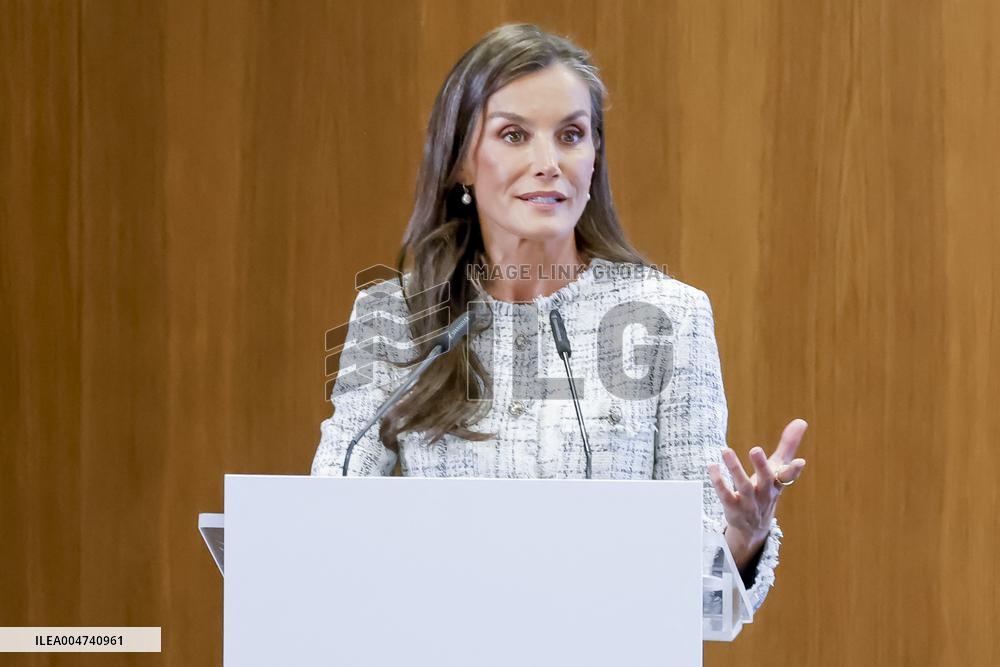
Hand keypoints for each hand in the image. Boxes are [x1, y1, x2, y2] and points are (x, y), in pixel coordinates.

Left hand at [708, 419, 808, 565]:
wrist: (754, 527)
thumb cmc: (766, 489)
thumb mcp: (777, 468)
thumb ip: (787, 446)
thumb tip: (801, 421)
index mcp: (777, 483)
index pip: (787, 476)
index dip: (794, 470)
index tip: (800, 462)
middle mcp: (765, 493)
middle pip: (765, 480)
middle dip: (761, 465)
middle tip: (755, 449)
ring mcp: (749, 502)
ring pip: (742, 486)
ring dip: (734, 468)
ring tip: (726, 450)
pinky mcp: (733, 508)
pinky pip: (725, 495)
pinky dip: (718, 482)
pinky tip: (712, 466)